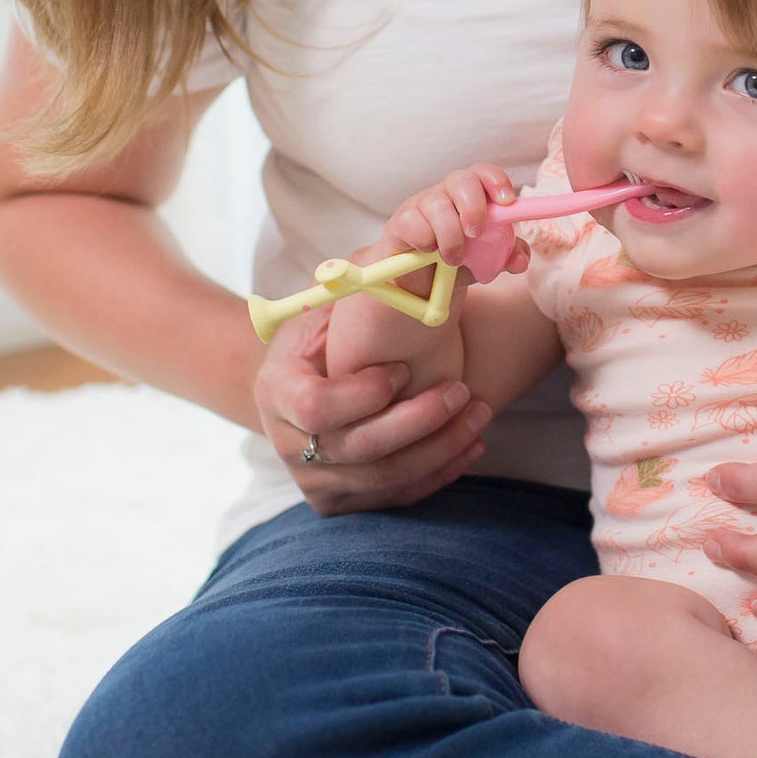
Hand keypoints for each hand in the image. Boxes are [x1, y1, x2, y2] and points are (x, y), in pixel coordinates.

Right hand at [253, 306, 492, 515]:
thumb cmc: (323, 334)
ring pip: (385, 479)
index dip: (364, 394)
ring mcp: (313, 479)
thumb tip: (404, 257)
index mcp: (276, 391)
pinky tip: (472, 443)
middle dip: (420, 421)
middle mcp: (289, 444)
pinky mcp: (341, 500)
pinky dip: (439, 472)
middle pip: (360, 449)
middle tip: (463, 392)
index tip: (401, 369)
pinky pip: (395, 497)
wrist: (298, 385)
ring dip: (442, 447)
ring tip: (481, 413)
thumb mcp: (327, 306)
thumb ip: (357, 289)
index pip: (316, 408)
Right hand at [381, 162, 529, 273]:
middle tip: (476, 233)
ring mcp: (422, 204)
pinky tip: (428, 252)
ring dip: (450, 236)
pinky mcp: (401, 221)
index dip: (497, 181)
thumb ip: (507, 256)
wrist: (421, 279)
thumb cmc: (458, 257)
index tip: (507, 201)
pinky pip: (413, 224)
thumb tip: (520, 260)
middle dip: (473, 206)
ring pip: (437, 205)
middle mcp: (447, 192)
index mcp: (472, 194)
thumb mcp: (487, 259)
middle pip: (461, 180)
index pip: (484, 173)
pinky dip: (425, 242)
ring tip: (454, 258)